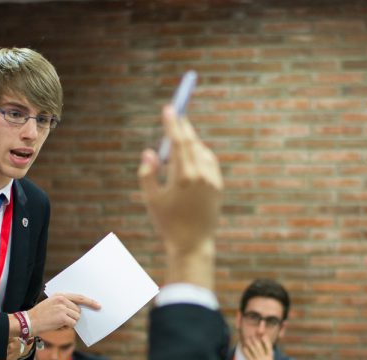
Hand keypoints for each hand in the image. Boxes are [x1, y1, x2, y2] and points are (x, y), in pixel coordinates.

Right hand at [27, 293, 100, 334]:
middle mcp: (62, 299)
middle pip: (78, 310)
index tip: (98, 305)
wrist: (29, 322)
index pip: (79, 297)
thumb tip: (79, 311)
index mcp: (60, 295)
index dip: (90, 302)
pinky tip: (57, 325)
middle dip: (73, 316)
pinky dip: (67, 326)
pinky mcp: (62, 317)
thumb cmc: (41, 315)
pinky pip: (73, 324)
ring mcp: (62, 308)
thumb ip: (65, 304)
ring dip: (70, 322)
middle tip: (60, 319)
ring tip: (57, 321)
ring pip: (76, 318)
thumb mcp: (52, 304)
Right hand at [137, 105, 221, 286]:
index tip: (169, 108)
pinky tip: (193, 153)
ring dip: (191, 142)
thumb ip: (148, 173)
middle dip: (183, 127)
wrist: (193, 243)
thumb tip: (150, 151)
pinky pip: (210, 162)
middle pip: (192, 142)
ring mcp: (212, 181)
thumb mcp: (151, 199)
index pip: (179, 142)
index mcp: (183, 177)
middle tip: (176, 113)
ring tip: (180, 138)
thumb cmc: (168, 222)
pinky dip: (201, 154)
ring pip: (202, 151)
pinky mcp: (218, 186)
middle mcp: (201, 176)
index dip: (173, 123)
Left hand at [241, 335, 273, 359]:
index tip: (262, 334)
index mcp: (270, 358)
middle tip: (251, 335)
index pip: (269, 346)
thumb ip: (267, 355)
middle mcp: (266, 359)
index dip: (265, 339)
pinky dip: (245, 350)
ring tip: (247, 339)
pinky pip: (249, 355)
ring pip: (254, 349)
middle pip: (260, 346)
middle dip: (255, 339)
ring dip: (249, 343)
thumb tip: (264, 346)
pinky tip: (243, 347)